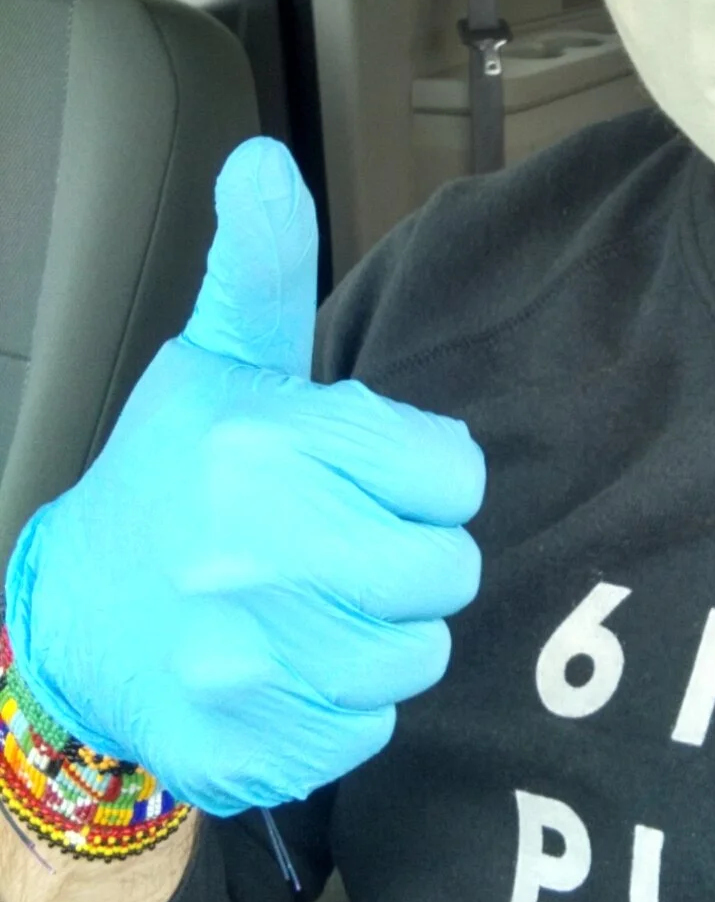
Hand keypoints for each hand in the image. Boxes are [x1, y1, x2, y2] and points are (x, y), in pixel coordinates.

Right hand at [4, 139, 484, 814]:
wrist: (72, 618)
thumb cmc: (170, 475)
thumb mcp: (216, 360)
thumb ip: (261, 265)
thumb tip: (263, 158)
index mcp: (264, 443)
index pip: (456, 474)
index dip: (422, 477)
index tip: (365, 477)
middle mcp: (254, 553)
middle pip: (449, 570)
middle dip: (411, 557)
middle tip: (343, 545)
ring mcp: (246, 661)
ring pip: (419, 656)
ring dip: (384, 634)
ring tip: (317, 605)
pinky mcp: (246, 744)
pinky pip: (370, 731)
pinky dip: (341, 705)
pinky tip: (286, 666)